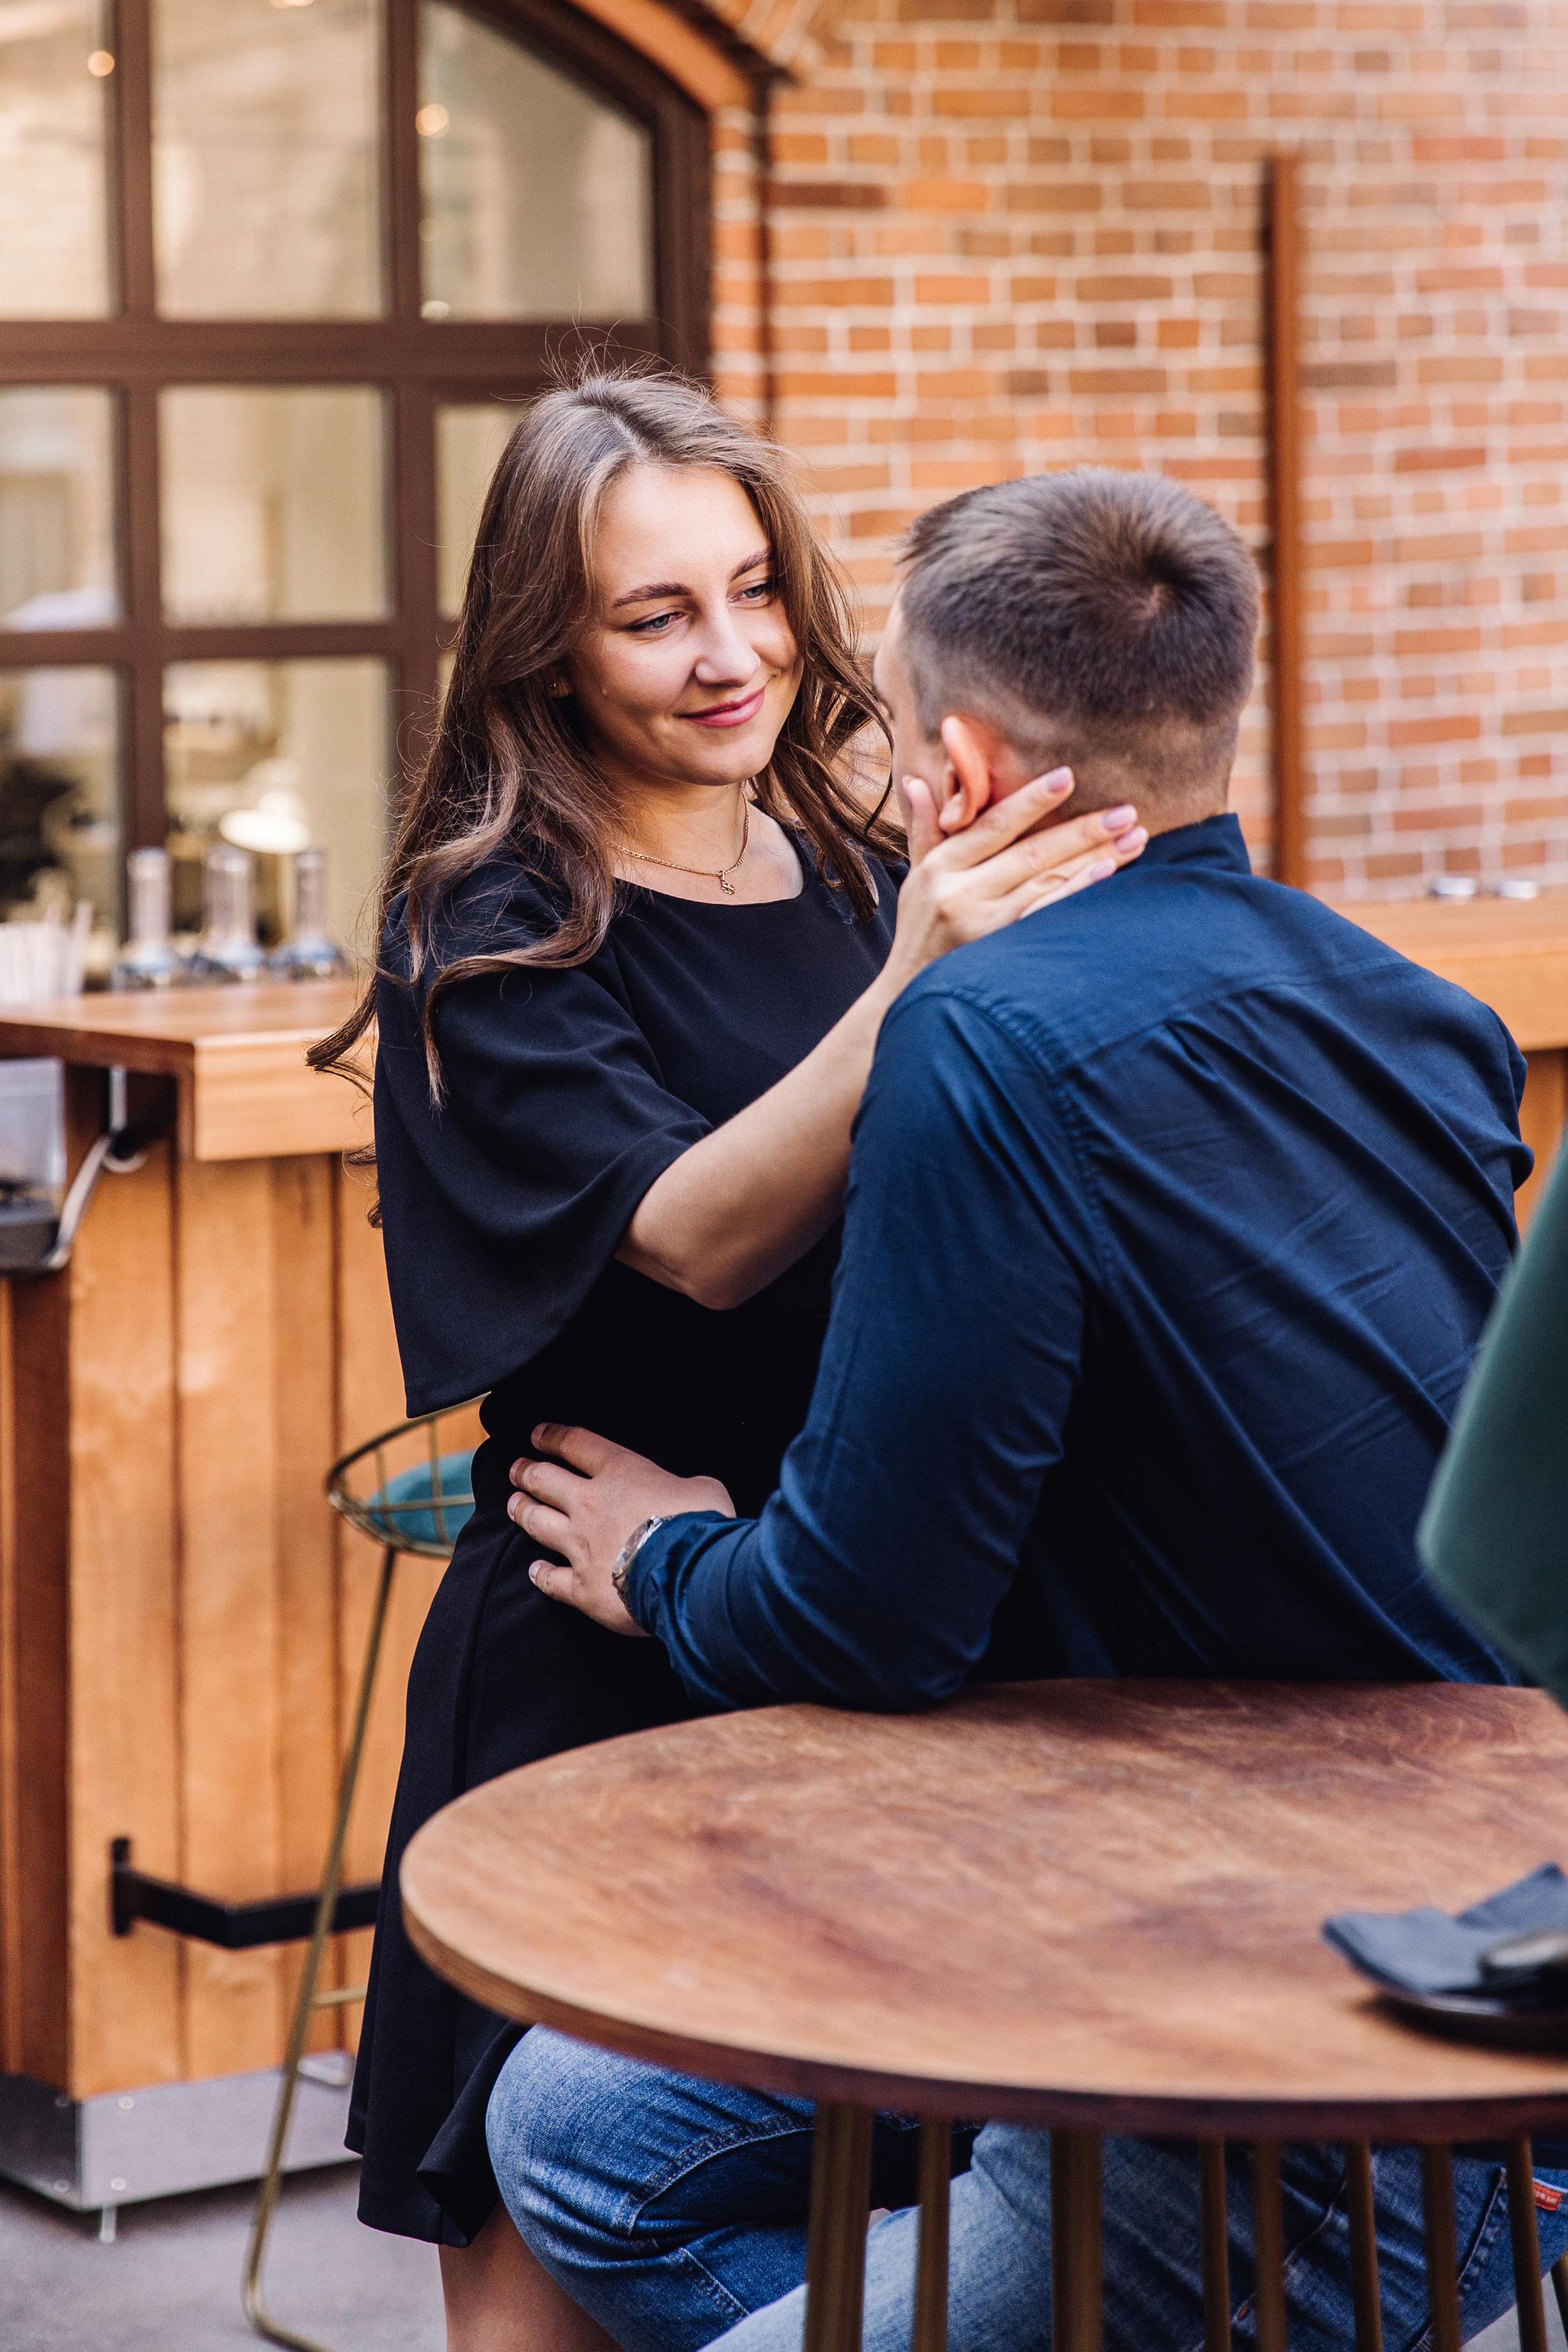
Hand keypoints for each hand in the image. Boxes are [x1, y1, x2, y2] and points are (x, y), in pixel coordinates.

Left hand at [509, 1423, 734, 1636]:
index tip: (537, 1435)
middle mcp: (590, 1505)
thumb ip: (685, 1488)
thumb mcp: (704, 1489)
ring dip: (522, 1511)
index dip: (553, 1437)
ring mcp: (580, 1546)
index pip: (576, 1445)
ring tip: (514, 1505)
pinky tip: (534, 1570)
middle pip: (544, 1481)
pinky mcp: (581, 1587)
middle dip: (526, 1472)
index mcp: (620, 1473)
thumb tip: (688, 1495)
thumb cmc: (701, 1525)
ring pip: (537, 1523)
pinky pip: (550, 1579)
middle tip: (516, 1469)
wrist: (688, 1575)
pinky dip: (540, 1573)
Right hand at [880, 770, 1144, 997]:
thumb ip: (924, 829)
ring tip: (1134, 839)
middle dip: (1083, 830)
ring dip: (1094, 859)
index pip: (994, 826)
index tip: (1068, 776)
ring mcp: (983, 926)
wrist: (908, 997)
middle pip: (1031, 854)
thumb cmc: (920, 931)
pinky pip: (1045, 917)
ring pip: (1046, 883)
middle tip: (1127, 811)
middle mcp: (961, 893)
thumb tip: (917, 780)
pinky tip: (1106, 876)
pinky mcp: (1000, 953)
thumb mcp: (916, 878)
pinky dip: (1075, 894)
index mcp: (940, 867)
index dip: (1031, 801)